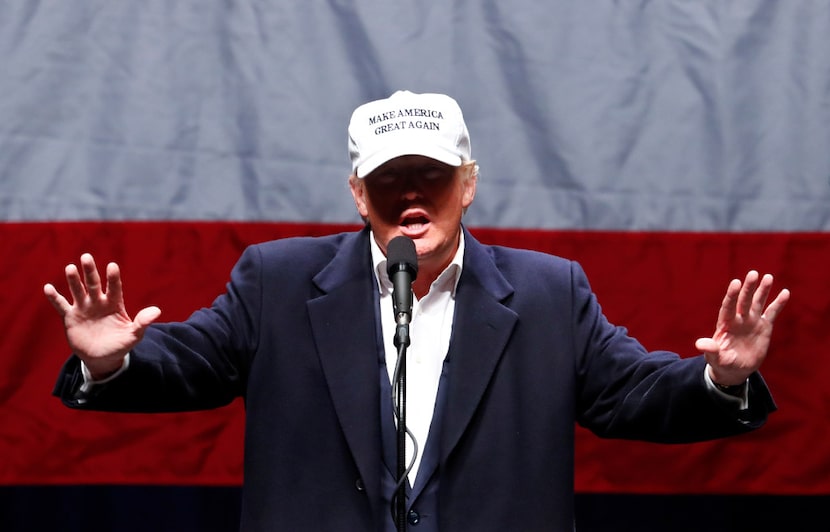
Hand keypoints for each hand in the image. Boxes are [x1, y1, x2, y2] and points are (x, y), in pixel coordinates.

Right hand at [44, 253, 160, 378]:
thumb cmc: (120, 345)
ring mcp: (84, 308)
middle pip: (94, 284)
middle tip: (86, 257)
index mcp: (114, 304)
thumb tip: (157, 311)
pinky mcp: (70, 317)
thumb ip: (142, 323)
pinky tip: (48, 287)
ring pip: (77, 290)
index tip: (112, 266)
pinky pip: (61, 305)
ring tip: (70, 268)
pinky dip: (54, 297)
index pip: (114, 288)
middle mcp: (98, 302)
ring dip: (73, 280)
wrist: (102, 358)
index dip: (113, 278)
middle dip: (90, 271)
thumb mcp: (133, 336)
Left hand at [695, 271, 789, 385]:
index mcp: (726, 324)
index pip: (728, 307)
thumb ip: (710, 350)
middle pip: (744, 301)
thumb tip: (699, 344)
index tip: (736, 282)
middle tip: (753, 273)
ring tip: (768, 277)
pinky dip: (778, 303)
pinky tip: (785, 292)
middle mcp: (739, 319)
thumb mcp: (715, 358)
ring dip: (763, 290)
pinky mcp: (764, 327)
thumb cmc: (722, 363)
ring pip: (757, 303)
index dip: (732, 295)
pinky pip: (772, 313)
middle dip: (748, 288)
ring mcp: (751, 321)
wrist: (735, 369)